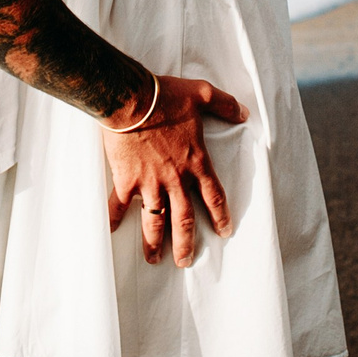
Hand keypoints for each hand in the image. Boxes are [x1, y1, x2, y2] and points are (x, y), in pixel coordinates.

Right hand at [100, 74, 246, 267]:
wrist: (131, 99)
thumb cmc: (165, 96)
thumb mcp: (201, 94)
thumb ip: (224, 104)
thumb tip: (244, 113)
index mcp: (196, 162)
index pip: (213, 196)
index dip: (220, 216)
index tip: (223, 232)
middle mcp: (175, 179)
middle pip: (184, 219)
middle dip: (186, 243)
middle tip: (186, 261)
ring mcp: (150, 183)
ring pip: (154, 221)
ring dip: (154, 242)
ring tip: (154, 259)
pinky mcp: (127, 180)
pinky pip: (120, 205)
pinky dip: (115, 218)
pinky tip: (112, 231)